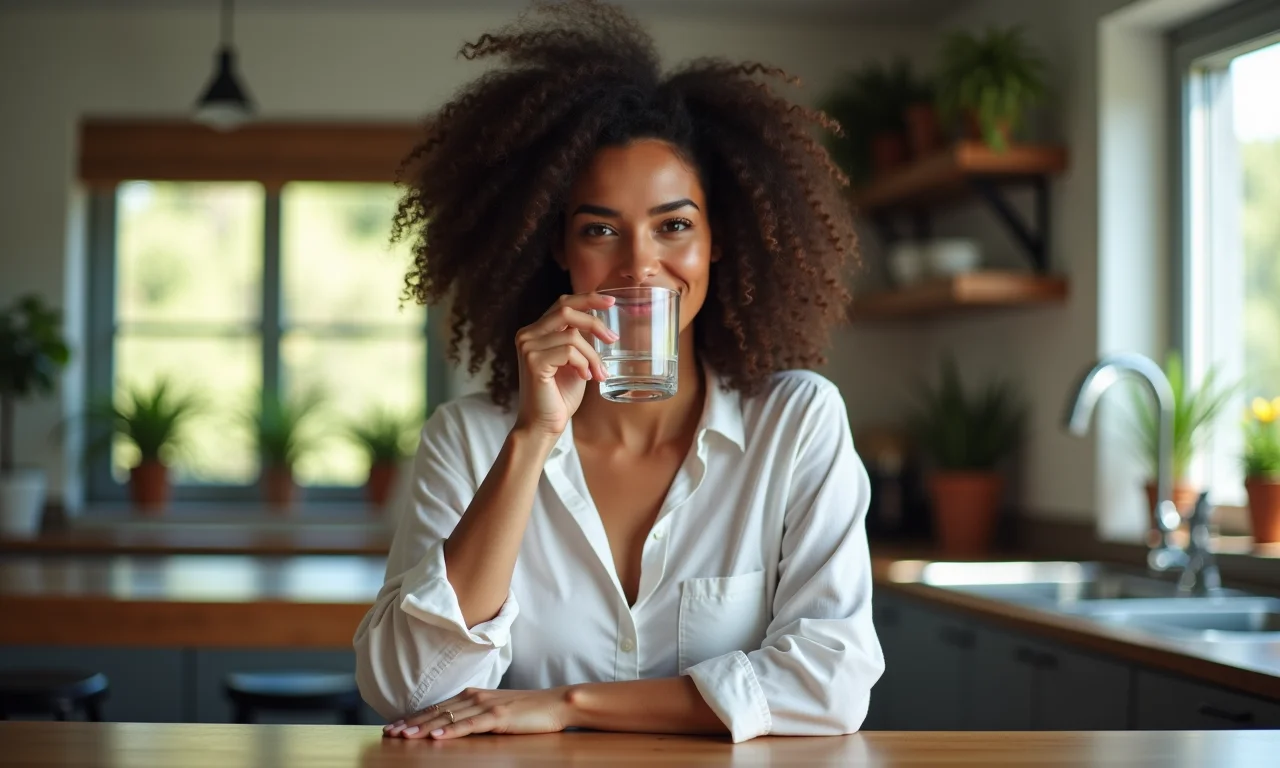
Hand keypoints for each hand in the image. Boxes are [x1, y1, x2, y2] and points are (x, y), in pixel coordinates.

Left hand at [383, 687, 573, 739]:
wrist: (555, 703)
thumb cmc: (527, 710)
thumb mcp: (496, 710)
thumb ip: (475, 714)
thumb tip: (453, 725)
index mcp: (473, 695)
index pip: (437, 707)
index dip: (414, 717)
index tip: (395, 726)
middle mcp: (475, 697)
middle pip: (436, 711)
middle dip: (411, 723)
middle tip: (389, 733)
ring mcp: (486, 705)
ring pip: (448, 718)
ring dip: (423, 727)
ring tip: (404, 736)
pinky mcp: (497, 716)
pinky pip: (469, 725)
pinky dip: (451, 730)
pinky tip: (436, 736)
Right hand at [513, 293, 616, 435]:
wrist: (544, 425)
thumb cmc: (559, 396)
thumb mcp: (574, 362)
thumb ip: (579, 341)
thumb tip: (601, 325)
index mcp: (535, 332)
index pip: (561, 304)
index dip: (587, 299)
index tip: (611, 301)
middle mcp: (527, 335)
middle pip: (566, 310)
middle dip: (594, 321)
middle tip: (613, 338)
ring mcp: (528, 346)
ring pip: (573, 336)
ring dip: (593, 356)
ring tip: (598, 374)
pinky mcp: (533, 361)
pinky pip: (570, 352)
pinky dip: (583, 364)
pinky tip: (585, 378)